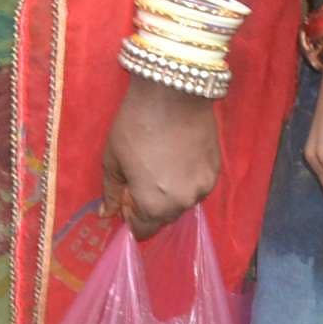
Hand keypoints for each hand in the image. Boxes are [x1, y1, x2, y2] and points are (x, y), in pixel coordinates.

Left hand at [104, 74, 222, 237]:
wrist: (172, 92)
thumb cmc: (135, 125)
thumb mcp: (112, 158)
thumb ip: (111, 191)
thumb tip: (106, 214)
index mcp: (154, 205)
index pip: (143, 230)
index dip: (131, 216)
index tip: (125, 195)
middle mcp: (183, 204)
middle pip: (164, 218)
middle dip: (150, 205)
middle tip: (140, 175)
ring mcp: (204, 187)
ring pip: (182, 202)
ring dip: (170, 193)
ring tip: (159, 163)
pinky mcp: (216, 170)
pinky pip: (197, 185)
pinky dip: (186, 179)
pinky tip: (176, 156)